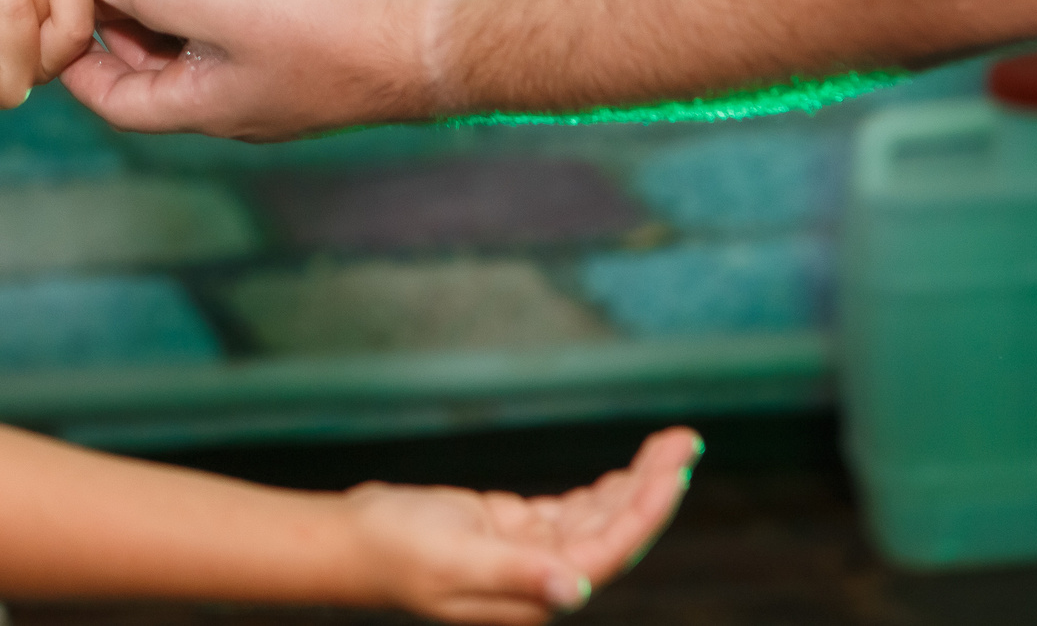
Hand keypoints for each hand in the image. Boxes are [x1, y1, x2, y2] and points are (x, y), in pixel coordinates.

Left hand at [63, 0, 459, 138]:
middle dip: (137, 5)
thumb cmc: (341, 33)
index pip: (115, 98)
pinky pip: (260, 13)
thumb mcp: (232, 3)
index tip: (61, 5)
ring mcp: (275, 76)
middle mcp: (236, 100)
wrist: (446, 45)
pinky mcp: (311, 47)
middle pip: (158, 58)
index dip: (77, 56)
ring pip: (211, 29)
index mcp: (206, 105)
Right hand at [351, 427, 699, 623]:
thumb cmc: (393, 552)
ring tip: (672, 443)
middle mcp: (542, 580)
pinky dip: (603, 488)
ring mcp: (530, 554)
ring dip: (636, 482)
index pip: (607, 554)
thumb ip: (517, 575)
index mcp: (534, 596)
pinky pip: (573, 510)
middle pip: (615, 532)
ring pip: (599, 516)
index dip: (645, 513)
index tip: (674, 471)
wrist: (350, 541)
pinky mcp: (515, 531)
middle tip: (686, 440)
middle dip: (653, 488)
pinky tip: (628, 469)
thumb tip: (577, 590)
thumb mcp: (453, 560)